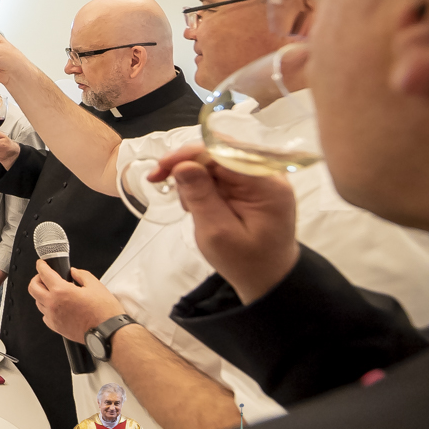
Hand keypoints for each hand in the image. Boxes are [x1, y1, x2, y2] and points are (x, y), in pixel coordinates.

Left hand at [29, 259, 123, 342]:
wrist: (108, 332)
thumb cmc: (104, 312)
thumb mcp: (95, 285)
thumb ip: (81, 274)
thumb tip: (74, 272)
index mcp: (61, 291)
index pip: (43, 274)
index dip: (41, 265)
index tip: (41, 264)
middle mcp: (53, 304)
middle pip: (32, 288)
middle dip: (36, 279)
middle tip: (44, 277)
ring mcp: (53, 317)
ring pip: (37, 302)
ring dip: (42, 294)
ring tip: (52, 292)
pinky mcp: (56, 327)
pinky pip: (45, 315)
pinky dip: (47, 309)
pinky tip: (57, 306)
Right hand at [152, 144, 299, 303]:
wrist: (269, 278)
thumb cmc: (245, 262)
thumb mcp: (217, 234)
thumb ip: (201, 197)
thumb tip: (182, 164)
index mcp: (266, 185)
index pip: (223, 152)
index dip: (188, 155)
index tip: (159, 170)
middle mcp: (267, 173)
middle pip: (218, 150)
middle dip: (186, 164)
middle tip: (159, 181)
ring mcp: (260, 177)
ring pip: (216, 158)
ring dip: (193, 175)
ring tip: (189, 205)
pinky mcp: (251, 183)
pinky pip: (221, 170)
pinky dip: (202, 182)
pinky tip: (198, 202)